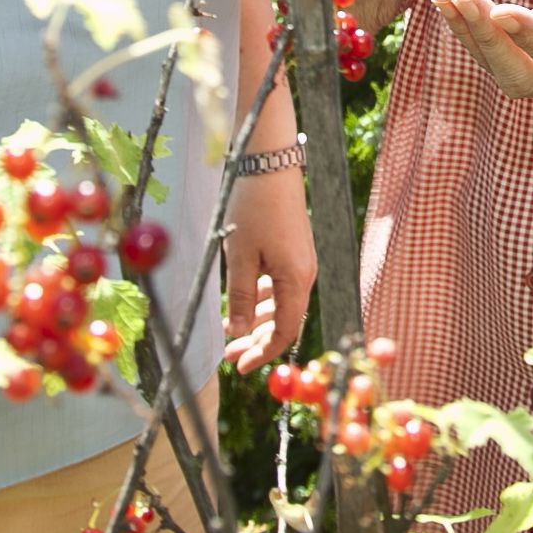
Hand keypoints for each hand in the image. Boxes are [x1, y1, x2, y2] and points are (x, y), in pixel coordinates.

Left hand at [220, 164, 316, 371]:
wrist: (270, 164)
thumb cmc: (254, 208)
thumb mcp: (240, 256)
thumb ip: (239, 296)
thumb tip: (237, 332)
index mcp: (296, 279)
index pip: (284, 332)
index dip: (262, 354)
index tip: (238, 368)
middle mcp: (304, 274)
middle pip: (283, 320)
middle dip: (255, 341)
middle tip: (228, 355)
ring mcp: (301, 262)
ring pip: (281, 303)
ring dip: (256, 321)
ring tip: (229, 333)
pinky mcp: (294, 250)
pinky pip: (280, 285)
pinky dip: (261, 299)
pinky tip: (242, 303)